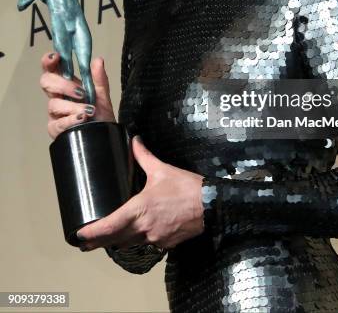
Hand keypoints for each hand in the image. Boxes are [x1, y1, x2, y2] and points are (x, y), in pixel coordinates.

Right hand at [40, 52, 115, 139]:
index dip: (49, 61)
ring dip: (73, 106)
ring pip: (54, 104)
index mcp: (66, 85)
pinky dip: (71, 119)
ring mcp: (55, 113)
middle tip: (81, 92)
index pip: (52, 69)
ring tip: (90, 110)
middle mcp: (58, 97)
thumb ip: (99, 78)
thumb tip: (98, 60)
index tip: (56, 56)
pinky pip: (58, 123)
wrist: (104, 136)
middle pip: (46, 82)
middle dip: (63, 85)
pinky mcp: (55, 128)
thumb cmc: (100, 115)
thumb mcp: (102, 95)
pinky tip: (82, 118)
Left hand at [76, 136, 204, 250]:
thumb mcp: (162, 169)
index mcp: (140, 209)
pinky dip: (139, 240)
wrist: (211, 205)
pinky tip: (138, 234)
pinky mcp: (166, 244)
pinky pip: (147, 244)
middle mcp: (144, 228)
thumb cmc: (186, 187)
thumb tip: (134, 140)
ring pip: (130, 244)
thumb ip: (144, 156)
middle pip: (114, 241)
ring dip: (118, 242)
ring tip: (108, 239)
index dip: (92, 233)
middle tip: (84, 243)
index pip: (109, 225)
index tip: (79, 235)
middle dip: (98, 242)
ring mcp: (155, 238)